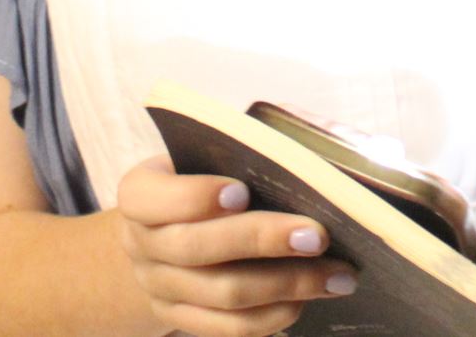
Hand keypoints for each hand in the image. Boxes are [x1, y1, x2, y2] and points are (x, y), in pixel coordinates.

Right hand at [113, 156, 359, 336]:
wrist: (160, 236)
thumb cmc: (196, 181)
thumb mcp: (200, 157)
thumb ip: (236, 156)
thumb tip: (304, 163)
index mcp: (139, 194)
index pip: (153, 199)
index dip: (196, 197)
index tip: (244, 191)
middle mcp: (141, 245)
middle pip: (198, 249)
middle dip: (262, 240)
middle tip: (316, 235)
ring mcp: (159, 288)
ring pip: (223, 294)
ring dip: (286, 284)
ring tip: (335, 274)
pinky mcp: (182, 319)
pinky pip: (230, 328)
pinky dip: (274, 315)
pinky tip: (307, 298)